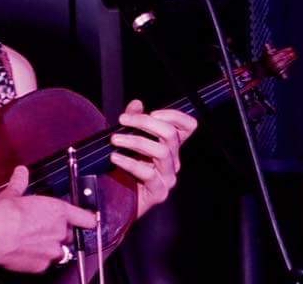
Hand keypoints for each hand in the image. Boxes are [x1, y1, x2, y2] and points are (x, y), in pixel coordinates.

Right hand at [0, 166, 96, 272]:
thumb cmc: (2, 216)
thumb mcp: (11, 195)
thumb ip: (20, 184)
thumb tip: (21, 173)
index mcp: (57, 211)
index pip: (86, 218)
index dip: (87, 219)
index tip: (86, 220)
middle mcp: (60, 232)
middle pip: (69, 234)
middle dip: (58, 232)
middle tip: (39, 227)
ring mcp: (53, 251)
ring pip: (58, 250)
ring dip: (49, 246)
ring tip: (30, 241)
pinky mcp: (42, 266)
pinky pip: (45, 262)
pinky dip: (37, 258)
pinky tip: (23, 250)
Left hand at [110, 99, 198, 216]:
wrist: (115, 198)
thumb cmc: (123, 166)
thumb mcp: (127, 139)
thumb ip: (133, 120)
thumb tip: (137, 103)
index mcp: (169, 147)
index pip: (188, 127)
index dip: (176, 116)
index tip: (153, 111)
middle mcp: (173, 161)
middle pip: (170, 135)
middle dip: (146, 123)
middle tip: (122, 120)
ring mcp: (167, 177)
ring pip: (161, 152)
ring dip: (136, 141)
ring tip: (115, 139)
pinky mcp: (158, 192)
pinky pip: (147, 174)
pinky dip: (129, 163)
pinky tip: (115, 157)